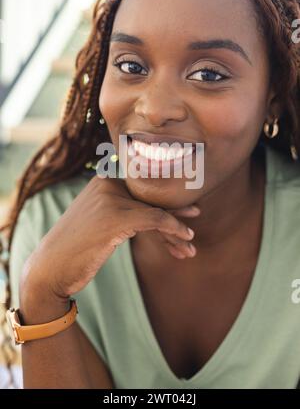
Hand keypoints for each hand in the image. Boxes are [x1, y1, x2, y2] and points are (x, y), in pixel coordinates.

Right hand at [20, 176, 200, 303]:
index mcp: (103, 181)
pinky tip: (186, 239)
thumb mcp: (99, 222)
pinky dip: (174, 228)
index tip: (185, 212)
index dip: (165, 202)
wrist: (50, 269)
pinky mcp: (115, 215)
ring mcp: (111, 198)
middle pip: (152, 197)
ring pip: (157, 209)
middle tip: (195, 218)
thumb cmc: (77, 249)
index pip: (143, 189)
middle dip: (175, 212)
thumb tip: (154, 213)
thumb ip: (122, 210)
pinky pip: (155, 218)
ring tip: (190, 245)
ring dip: (176, 229)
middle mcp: (107, 183)